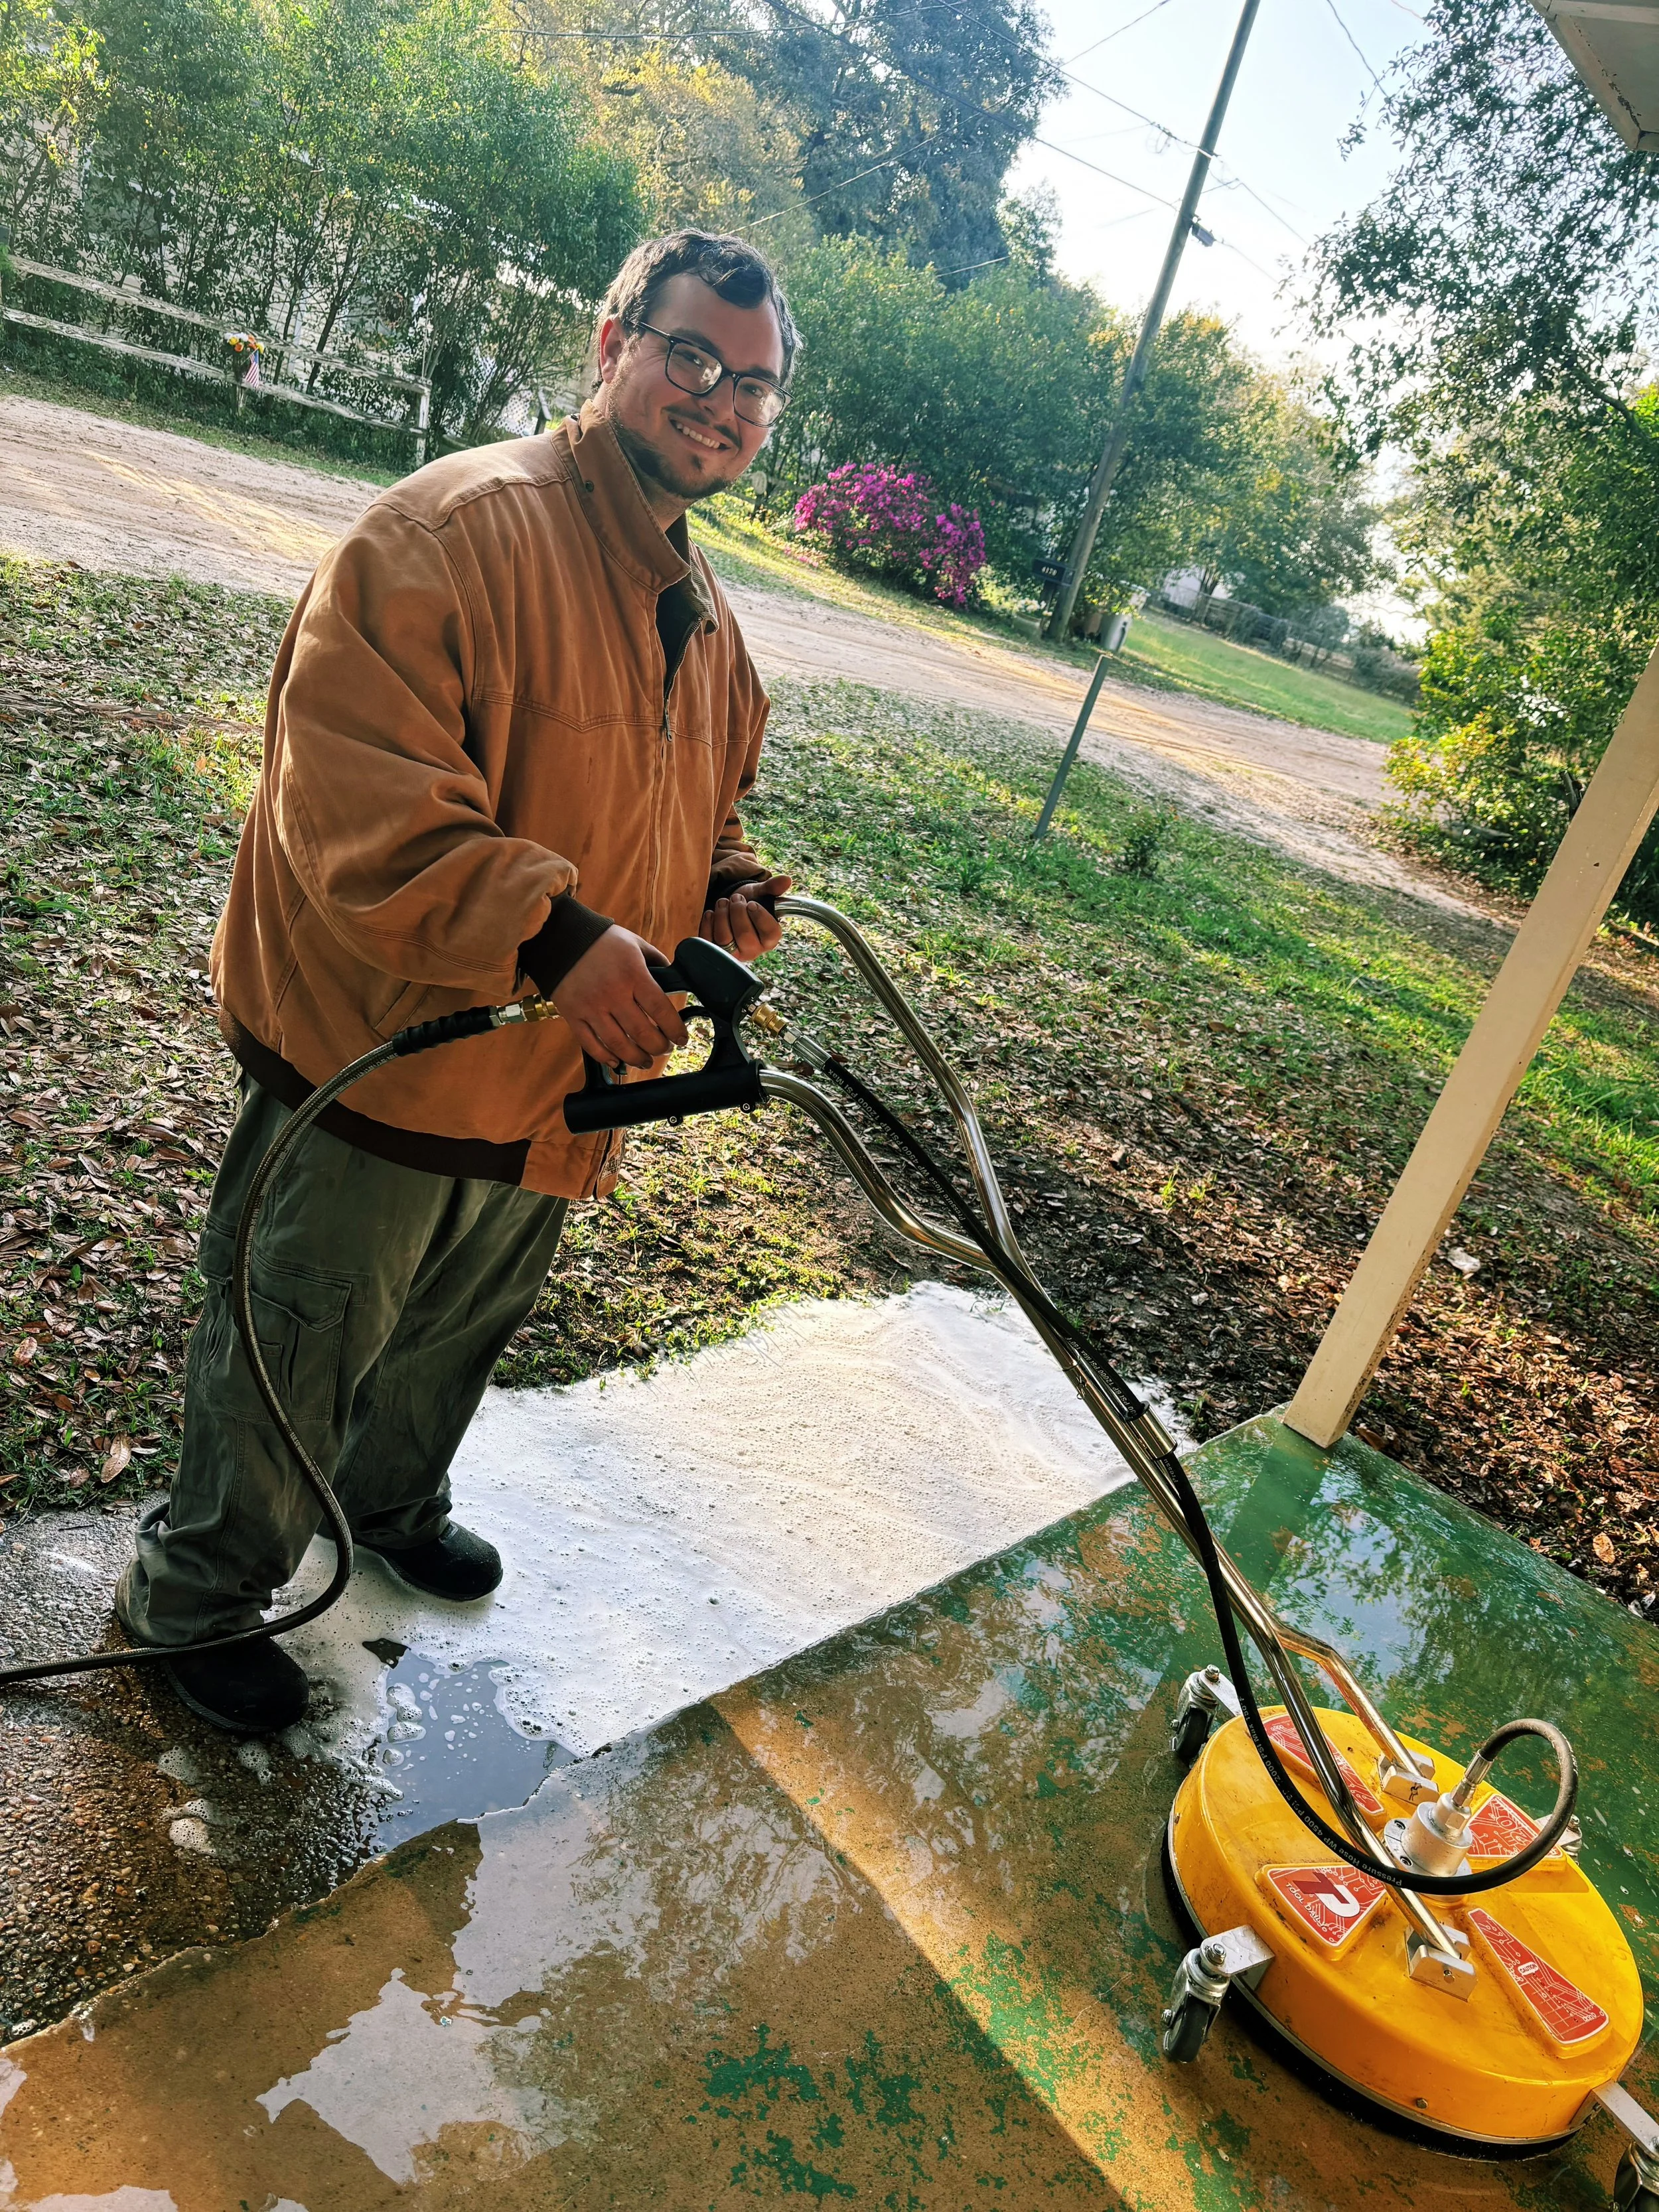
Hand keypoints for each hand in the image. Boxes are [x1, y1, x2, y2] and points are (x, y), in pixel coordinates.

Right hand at [552, 924, 688, 1070]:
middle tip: (664, 1049)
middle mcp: (613, 993)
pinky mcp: (572, 1015)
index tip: (681, 1039)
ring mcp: (591, 1007)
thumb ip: (655, 960)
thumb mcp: (634, 943)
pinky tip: (617, 1061)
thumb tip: (672, 975)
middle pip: (642, 1032)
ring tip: (645, 1061)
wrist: (559, 937)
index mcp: (633, 974)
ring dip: (636, 1058)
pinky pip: (590, 1044)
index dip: (674, 1029)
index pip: (660, 1009)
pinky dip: (605, 1057)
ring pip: (618, 1044)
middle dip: (658, 1047)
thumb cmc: (601, 940)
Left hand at [700, 874, 791, 962]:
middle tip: (736, 898)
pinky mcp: (715, 953)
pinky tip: (711, 913)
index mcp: (769, 939)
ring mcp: (733, 954)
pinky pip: (708, 940)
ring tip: (723, 902)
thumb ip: (772, 888)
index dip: (760, 916)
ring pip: (724, 939)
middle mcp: (753, 950)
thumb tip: (786, 880)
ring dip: (722, 915)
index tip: (751, 903)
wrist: (729, 911)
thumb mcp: (759, 894)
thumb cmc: (747, 904)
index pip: (770, 932)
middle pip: (745, 936)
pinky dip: (708, 923)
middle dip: (737, 911)